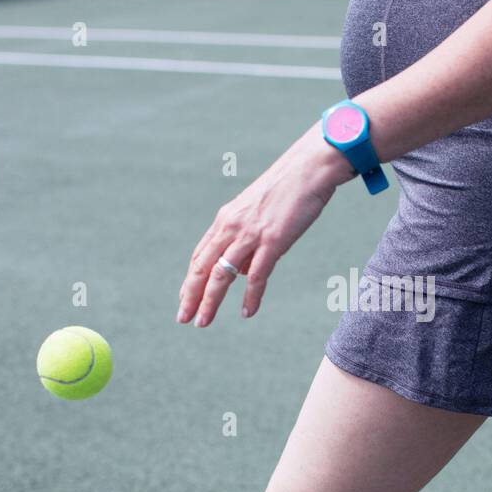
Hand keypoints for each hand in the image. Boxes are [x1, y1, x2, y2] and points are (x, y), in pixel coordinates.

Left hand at [178, 124, 355, 326]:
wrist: (309, 169)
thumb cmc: (287, 189)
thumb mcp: (257, 212)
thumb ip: (245, 238)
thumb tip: (240, 269)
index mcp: (226, 219)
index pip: (200, 254)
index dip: (191, 279)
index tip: (185, 298)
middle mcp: (232, 226)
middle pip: (203, 267)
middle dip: (191, 296)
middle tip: (182, 318)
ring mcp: (250, 234)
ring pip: (221, 275)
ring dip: (210, 301)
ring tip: (203, 322)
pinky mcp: (272, 241)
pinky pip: (256, 276)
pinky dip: (250, 297)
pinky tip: (246, 312)